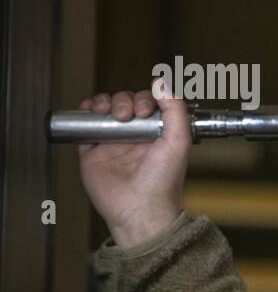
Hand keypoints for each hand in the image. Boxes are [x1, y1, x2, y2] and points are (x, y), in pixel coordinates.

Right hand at [77, 80, 191, 248]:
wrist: (138, 208)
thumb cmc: (162, 180)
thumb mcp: (178, 142)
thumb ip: (175, 110)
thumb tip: (162, 83)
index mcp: (157, 132)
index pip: (148, 103)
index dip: (145, 99)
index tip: (145, 110)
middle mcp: (135, 135)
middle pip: (125, 102)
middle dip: (124, 101)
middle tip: (126, 115)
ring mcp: (113, 142)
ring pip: (104, 110)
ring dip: (104, 102)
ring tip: (108, 112)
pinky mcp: (92, 151)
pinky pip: (85, 126)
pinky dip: (85, 112)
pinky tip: (89, 110)